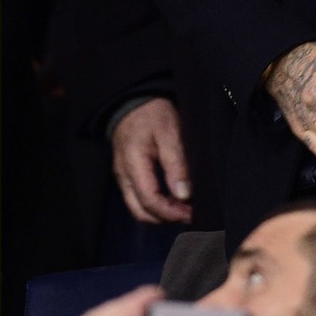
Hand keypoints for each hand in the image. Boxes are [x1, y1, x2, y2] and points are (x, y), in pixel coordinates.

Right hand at [112, 98, 192, 223]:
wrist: (134, 98)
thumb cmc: (152, 112)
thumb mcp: (170, 132)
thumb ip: (176, 164)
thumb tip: (185, 194)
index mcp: (133, 165)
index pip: (150, 201)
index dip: (171, 213)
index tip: (192, 214)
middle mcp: (124, 175)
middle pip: (140, 211)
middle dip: (165, 218)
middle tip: (190, 214)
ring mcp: (123, 174)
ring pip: (137, 206)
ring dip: (159, 212)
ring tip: (183, 208)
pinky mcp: (127, 171)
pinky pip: (137, 195)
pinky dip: (154, 202)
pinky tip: (172, 197)